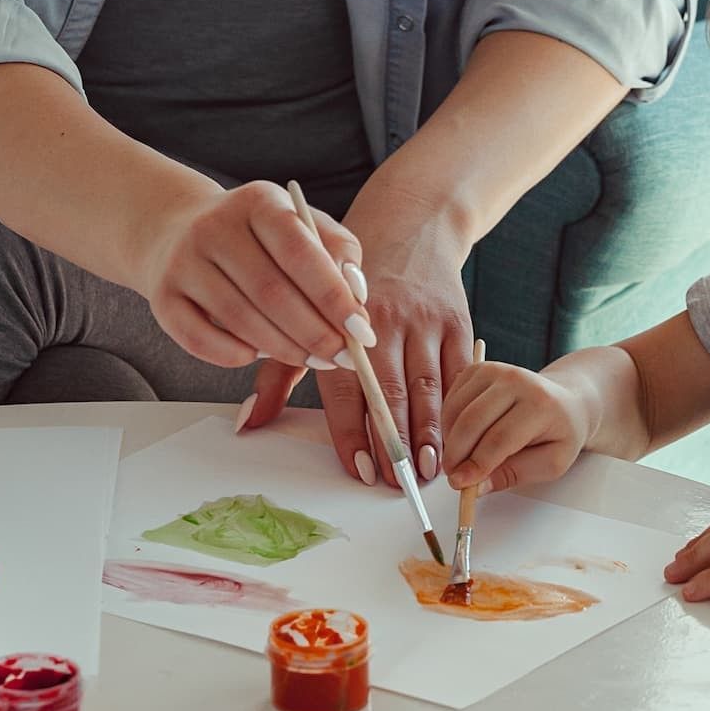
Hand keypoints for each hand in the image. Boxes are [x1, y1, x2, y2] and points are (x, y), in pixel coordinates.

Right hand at [139, 181, 364, 372]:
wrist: (175, 229)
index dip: (333, 295)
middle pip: (270, 291)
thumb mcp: (299, 223)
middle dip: (314, 332)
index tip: (361, 330)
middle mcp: (214, 226)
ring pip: (239, 319)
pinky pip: (201, 339)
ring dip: (283, 348)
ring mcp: (183, 262)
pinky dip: (235, 355)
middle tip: (342, 357)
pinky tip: (259, 355)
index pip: (299, 250)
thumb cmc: (254, 234)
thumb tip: (358, 294)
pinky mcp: (162, 297)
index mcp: (257, 202)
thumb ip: (337, 250)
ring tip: (312, 359)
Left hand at [242, 187, 470, 483]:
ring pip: (429, 387)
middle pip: (391, 393)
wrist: (410, 227)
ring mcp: (426, 320)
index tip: (358, 471)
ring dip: (430, 434)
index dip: (353, 433)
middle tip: (395, 483)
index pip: (346, 387)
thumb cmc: (347, 283)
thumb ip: (280, 372)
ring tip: (428, 470)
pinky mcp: (458, 320)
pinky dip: (457, 408)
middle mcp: (385, 319)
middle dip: (393, 444)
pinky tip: (454, 437)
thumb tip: (248, 423)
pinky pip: (460, 373)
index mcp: (341, 319)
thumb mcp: (304, 313)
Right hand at [444, 363, 591, 493]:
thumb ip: (513, 475)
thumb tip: (477, 487)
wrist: (567, 401)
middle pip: (472, 421)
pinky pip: (452, 399)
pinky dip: (448, 423)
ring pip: (457, 410)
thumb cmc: (561, 432)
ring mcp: (495, 371)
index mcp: (540, 405)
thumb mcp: (550, 463)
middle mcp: (516, 381)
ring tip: (457, 459)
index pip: (499, 439)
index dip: (476, 465)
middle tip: (453, 476)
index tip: (462, 483)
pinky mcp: (479, 369)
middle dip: (456, 454)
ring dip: (450, 440)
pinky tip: (460, 438)